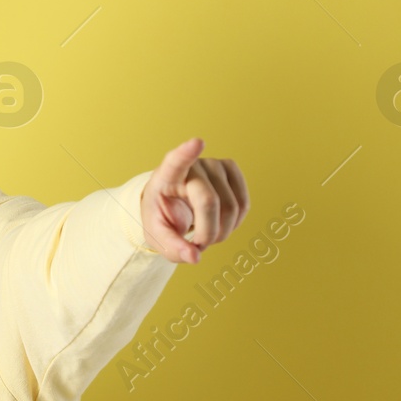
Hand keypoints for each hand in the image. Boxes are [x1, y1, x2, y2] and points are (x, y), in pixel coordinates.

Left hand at [139, 138, 248, 263]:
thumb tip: (194, 257)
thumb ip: (172, 248)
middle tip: (197, 244)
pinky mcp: (231, 168)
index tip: (197, 142)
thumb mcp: (157, 236)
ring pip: (231, 206)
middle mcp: (192, 165)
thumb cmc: (162, 217)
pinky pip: (244, 204)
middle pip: (209, 202)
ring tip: (205, 234)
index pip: (176, 162)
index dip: (187, 153)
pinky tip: (220, 224)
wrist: (171, 204)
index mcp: (166, 176)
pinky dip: (235, 223)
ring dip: (222, 232)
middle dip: (208, 233)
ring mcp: (214, 164)